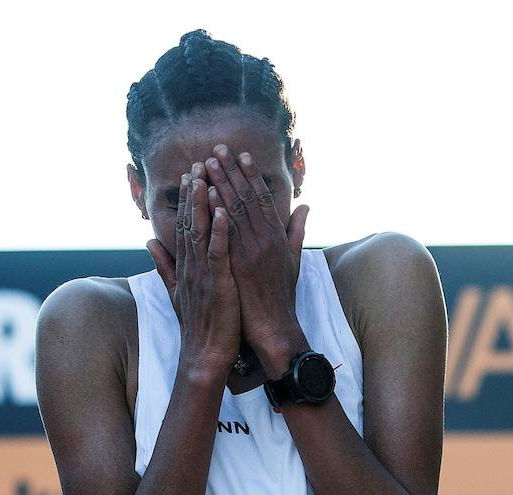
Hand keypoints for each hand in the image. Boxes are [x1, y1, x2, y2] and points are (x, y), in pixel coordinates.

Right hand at [146, 162, 241, 378]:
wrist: (205, 355)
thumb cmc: (198, 326)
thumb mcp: (178, 292)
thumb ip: (164, 266)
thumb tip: (149, 242)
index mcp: (185, 266)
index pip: (183, 226)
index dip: (186, 200)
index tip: (190, 175)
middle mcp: (191, 266)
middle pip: (189, 222)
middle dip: (192, 193)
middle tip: (197, 164)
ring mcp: (203, 274)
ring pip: (200, 232)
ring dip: (202, 204)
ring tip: (205, 178)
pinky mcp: (217, 284)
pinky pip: (217, 253)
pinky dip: (218, 231)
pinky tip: (221, 211)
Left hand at [203, 144, 311, 368]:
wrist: (275, 327)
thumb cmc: (281, 296)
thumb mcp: (294, 260)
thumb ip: (296, 230)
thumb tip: (305, 206)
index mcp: (277, 236)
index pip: (263, 198)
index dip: (251, 175)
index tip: (240, 155)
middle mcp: (265, 239)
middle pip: (247, 198)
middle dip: (232, 172)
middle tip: (217, 149)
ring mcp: (252, 250)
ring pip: (236, 210)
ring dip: (221, 184)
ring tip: (207, 162)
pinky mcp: (240, 264)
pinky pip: (228, 232)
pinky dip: (219, 211)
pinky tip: (209, 194)